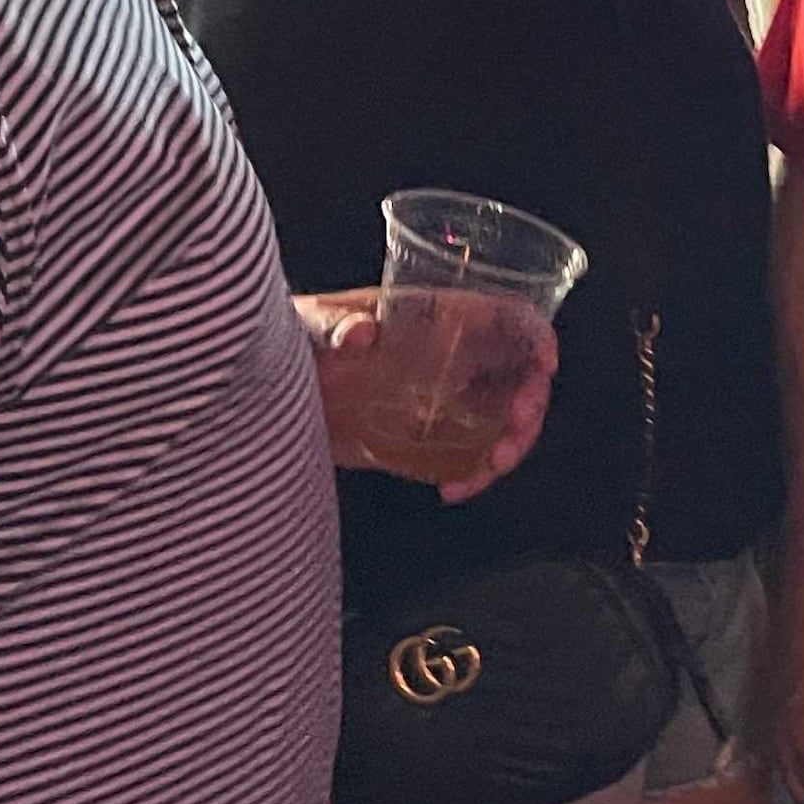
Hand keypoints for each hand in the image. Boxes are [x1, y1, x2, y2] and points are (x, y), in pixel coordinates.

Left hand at [294, 288, 554, 504]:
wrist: (260, 381)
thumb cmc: (289, 334)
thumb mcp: (308, 323)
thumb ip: (331, 324)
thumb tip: (360, 332)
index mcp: (431, 316)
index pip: (504, 316)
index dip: (535, 336)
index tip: (543, 367)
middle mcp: (443, 353)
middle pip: (514, 375)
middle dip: (527, 410)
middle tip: (510, 441)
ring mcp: (434, 394)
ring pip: (497, 418)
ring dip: (506, 447)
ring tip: (485, 471)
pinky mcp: (416, 430)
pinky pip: (463, 450)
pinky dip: (472, 472)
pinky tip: (452, 488)